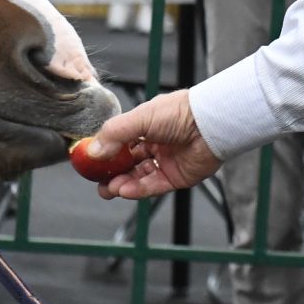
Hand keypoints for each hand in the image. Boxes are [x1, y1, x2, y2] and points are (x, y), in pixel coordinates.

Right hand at [93, 89, 221, 200]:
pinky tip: (124, 190)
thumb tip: (93, 151)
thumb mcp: (140, 118)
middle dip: (112, 174)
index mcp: (147, 126)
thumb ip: (115, 134)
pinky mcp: (177, 177)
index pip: (121, 143)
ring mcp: (167, 161)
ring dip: (122, 184)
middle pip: (129, 164)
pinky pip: (153, 186)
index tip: (91, 164)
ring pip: (139, 177)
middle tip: (98, 182)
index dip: (107, 154)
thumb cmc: (180, 113)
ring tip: (109, 189)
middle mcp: (156, 144)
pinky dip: (138, 189)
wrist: (211, 124)